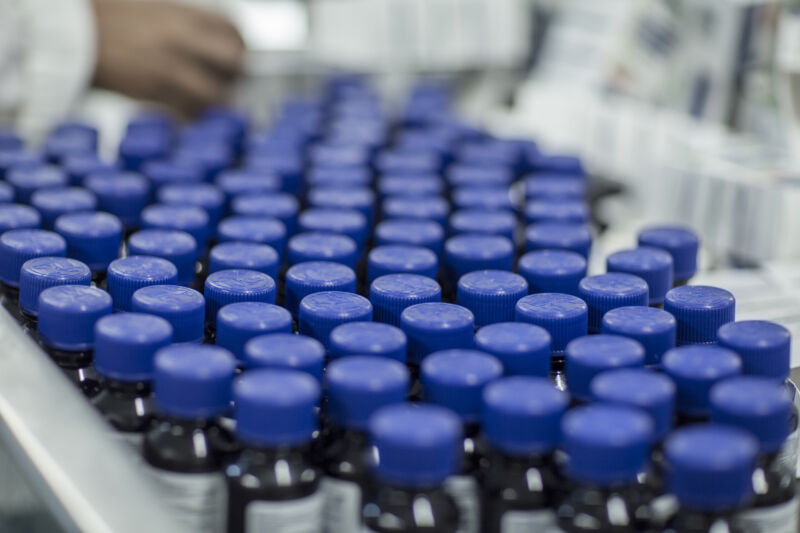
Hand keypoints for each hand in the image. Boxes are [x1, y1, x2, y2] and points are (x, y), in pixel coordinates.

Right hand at [92, 0, 243, 116]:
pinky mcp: (153, 93)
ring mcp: (168, 67)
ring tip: (205, 103)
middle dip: (233, 74)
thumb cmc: (112, 22)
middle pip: (233, 61)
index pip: (232, 31)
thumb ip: (187, 29)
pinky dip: (191, 116)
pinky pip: (187, 113)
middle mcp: (180, 40)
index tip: (234, 57)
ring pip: (214, 94)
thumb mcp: (156, 12)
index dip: (238, 47)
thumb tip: (215, 48)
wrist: (72, 36)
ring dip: (214, 102)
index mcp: (182, 16)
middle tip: (226, 82)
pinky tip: (185, 113)